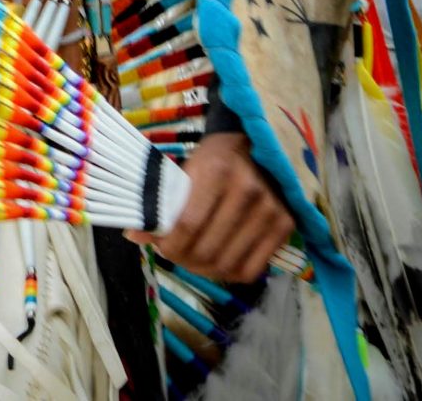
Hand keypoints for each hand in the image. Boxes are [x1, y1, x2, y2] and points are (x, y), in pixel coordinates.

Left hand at [135, 131, 293, 282]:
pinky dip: (228, 274)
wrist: (256, 147)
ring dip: (203, 270)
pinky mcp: (286, 225)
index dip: (170, 245)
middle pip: (208, 249)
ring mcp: (271, 211)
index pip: (188, 224)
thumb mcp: (184, 171)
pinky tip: (215, 264)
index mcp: (217, 172)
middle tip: (174, 255)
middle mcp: (248, 191)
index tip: (160, 246)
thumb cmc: (214, 159)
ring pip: (228, 264)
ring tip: (191, 260)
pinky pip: (252, 269)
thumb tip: (134, 235)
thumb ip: (162, 203)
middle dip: (183, 259)